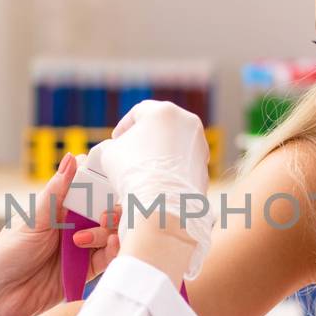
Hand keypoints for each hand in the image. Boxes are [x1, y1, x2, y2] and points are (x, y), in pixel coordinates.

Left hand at [0, 152, 120, 315]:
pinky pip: (108, 258)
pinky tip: (110, 243)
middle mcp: (73, 225)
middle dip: (111, 207)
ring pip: (111, 232)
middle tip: (103, 212)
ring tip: (101, 230)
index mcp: (58, 208)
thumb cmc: (7, 255)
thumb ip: (55, 193)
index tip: (110, 177)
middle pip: (104, 209)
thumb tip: (72, 158)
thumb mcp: (32, 220)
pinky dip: (114, 249)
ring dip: (111, 228)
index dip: (101, 181)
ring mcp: (81, 248)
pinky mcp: (86, 271)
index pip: (87, 188)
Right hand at [92, 101, 211, 277]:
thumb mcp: (111, 151)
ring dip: (160, 152)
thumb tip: (117, 148)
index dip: (124, 126)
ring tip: (144, 168)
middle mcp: (188, 123)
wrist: (160, 204)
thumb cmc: (134, 172)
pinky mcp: (204, 167)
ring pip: (175, 144)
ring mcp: (200, 146)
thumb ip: (115, 144)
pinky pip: (184, 163)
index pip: (139, 112)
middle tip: (130, 151)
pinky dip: (172, 168)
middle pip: (161, 126)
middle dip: (145, 138)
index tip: (116, 139)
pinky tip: (159, 180)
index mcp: (164, 111)